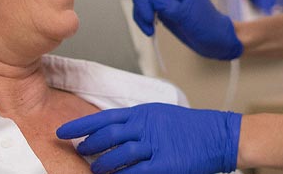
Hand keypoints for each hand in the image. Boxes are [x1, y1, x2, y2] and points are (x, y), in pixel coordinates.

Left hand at [56, 103, 241, 173]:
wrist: (221, 135)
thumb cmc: (190, 129)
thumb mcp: (158, 118)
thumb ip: (134, 125)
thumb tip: (109, 134)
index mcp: (143, 114)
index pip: (104, 118)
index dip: (80, 125)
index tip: (61, 132)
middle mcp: (146, 126)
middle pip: (108, 135)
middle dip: (89, 145)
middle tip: (79, 152)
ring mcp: (156, 145)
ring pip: (120, 154)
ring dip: (103, 164)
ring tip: (95, 169)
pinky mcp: (166, 164)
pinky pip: (138, 171)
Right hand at [133, 0, 242, 59]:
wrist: (214, 41)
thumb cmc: (207, 26)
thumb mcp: (187, 15)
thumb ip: (167, 4)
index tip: (155, 2)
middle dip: (141, 0)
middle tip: (147, 18)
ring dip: (140, 13)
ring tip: (149, 29)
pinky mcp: (160, 10)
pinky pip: (143, 10)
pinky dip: (141, 19)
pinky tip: (149, 31)